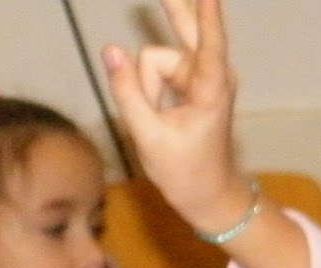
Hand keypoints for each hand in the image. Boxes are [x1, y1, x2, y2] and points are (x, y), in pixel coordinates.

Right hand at [101, 0, 251, 234]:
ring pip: (153, 59)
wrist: (209, 195)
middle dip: (173, 3)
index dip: (207, 15)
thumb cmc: (185, 172)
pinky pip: (154, 69)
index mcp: (211, 90)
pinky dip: (149, 86)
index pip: (209, 43)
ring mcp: (200, 75)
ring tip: (159, 121)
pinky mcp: (190, 78)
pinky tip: (161, 108)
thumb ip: (127, 91)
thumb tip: (110, 48)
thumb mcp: (148, 136)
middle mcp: (210, 75)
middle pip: (185, 25)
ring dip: (146, 87)